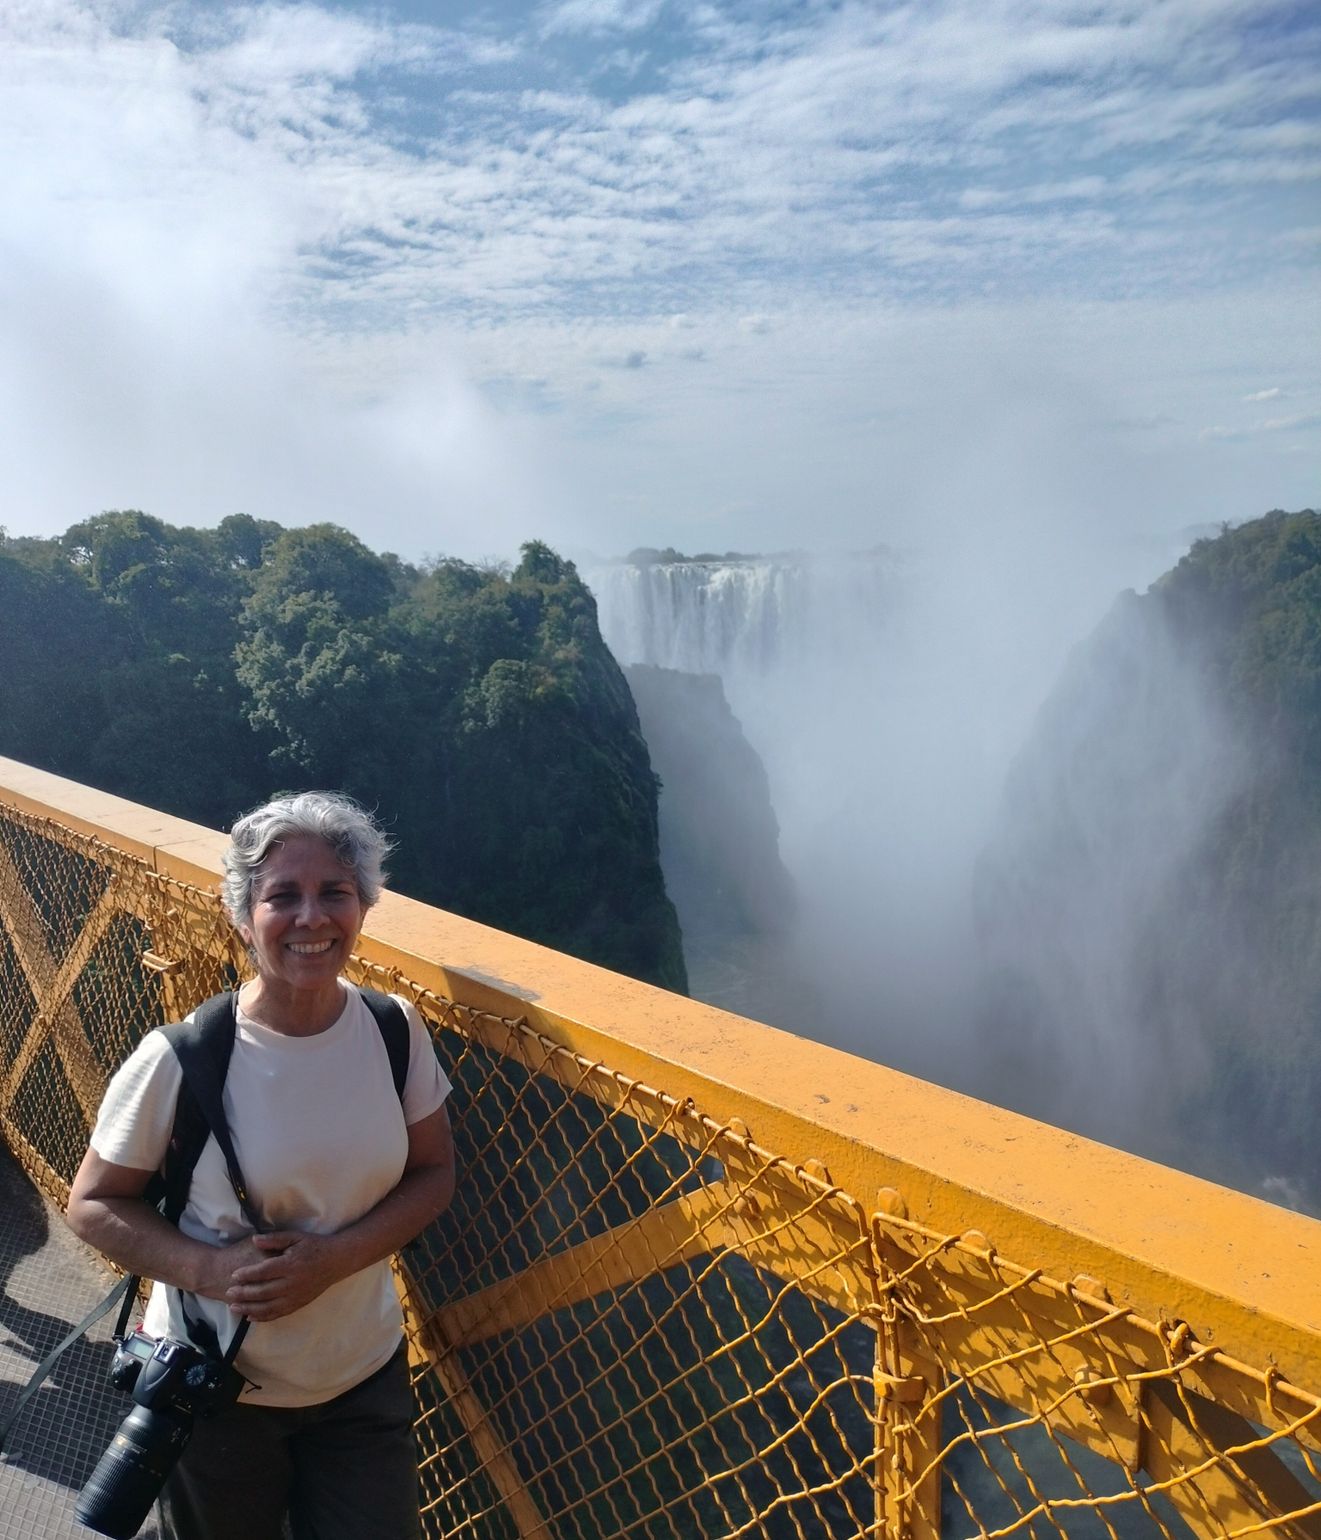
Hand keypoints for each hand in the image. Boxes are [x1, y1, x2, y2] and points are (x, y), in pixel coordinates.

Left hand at [223, 1231, 346, 1320]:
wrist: (336, 1261)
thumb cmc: (314, 1246)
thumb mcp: (296, 1237)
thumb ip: (274, 1239)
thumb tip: (254, 1240)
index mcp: (290, 1265)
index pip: (263, 1272)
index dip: (247, 1274)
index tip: (233, 1275)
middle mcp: (292, 1283)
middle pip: (262, 1292)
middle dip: (243, 1293)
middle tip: (228, 1293)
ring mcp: (295, 1296)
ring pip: (268, 1307)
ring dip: (248, 1308)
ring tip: (234, 1308)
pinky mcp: (298, 1304)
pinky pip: (277, 1314)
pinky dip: (262, 1317)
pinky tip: (250, 1317)